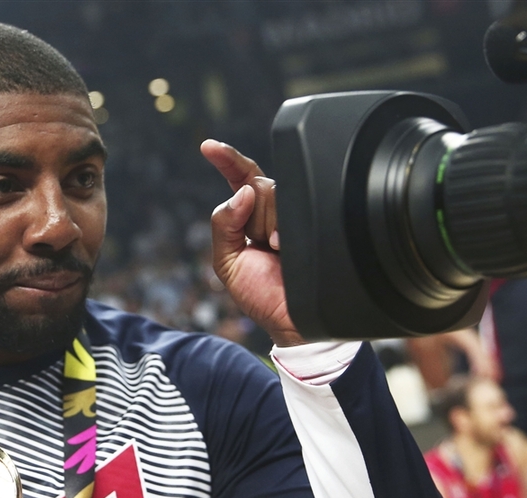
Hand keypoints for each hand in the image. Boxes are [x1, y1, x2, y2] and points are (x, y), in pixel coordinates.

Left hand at [201, 139, 302, 346]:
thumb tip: (241, 192)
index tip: (207, 145)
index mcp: (252, 216)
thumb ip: (223, 225)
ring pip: (276, 195)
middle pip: (260, 185)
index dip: (227, 158)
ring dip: (268, 225)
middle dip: (252, 216)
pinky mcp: (318, 222)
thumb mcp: (227, 262)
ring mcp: (298, 215)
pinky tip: (284, 247)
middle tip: (263, 246)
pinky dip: (284, 227)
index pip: (241, 177)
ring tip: (278, 252)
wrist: (294, 323)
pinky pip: (297, 208)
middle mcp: (276, 210)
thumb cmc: (261, 294)